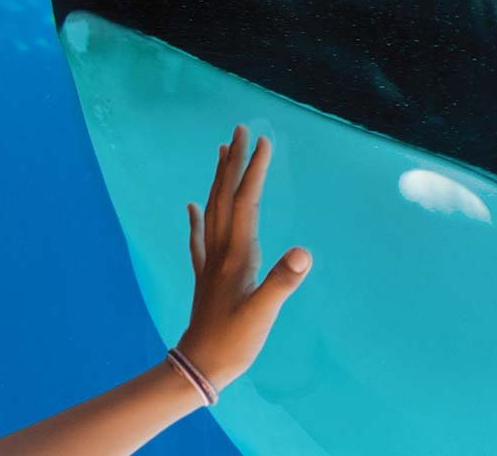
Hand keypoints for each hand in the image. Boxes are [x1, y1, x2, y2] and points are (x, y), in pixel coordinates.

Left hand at [175, 124, 312, 390]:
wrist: (198, 365)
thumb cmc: (234, 342)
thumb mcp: (263, 314)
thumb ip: (282, 282)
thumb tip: (304, 252)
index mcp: (236, 255)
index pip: (246, 202)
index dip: (254, 171)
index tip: (263, 141)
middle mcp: (220, 251)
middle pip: (225, 197)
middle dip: (233, 162)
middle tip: (239, 130)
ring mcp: (210, 263)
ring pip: (212, 210)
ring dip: (218, 180)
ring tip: (221, 153)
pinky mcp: (205, 276)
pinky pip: (199, 239)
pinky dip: (197, 218)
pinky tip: (192, 207)